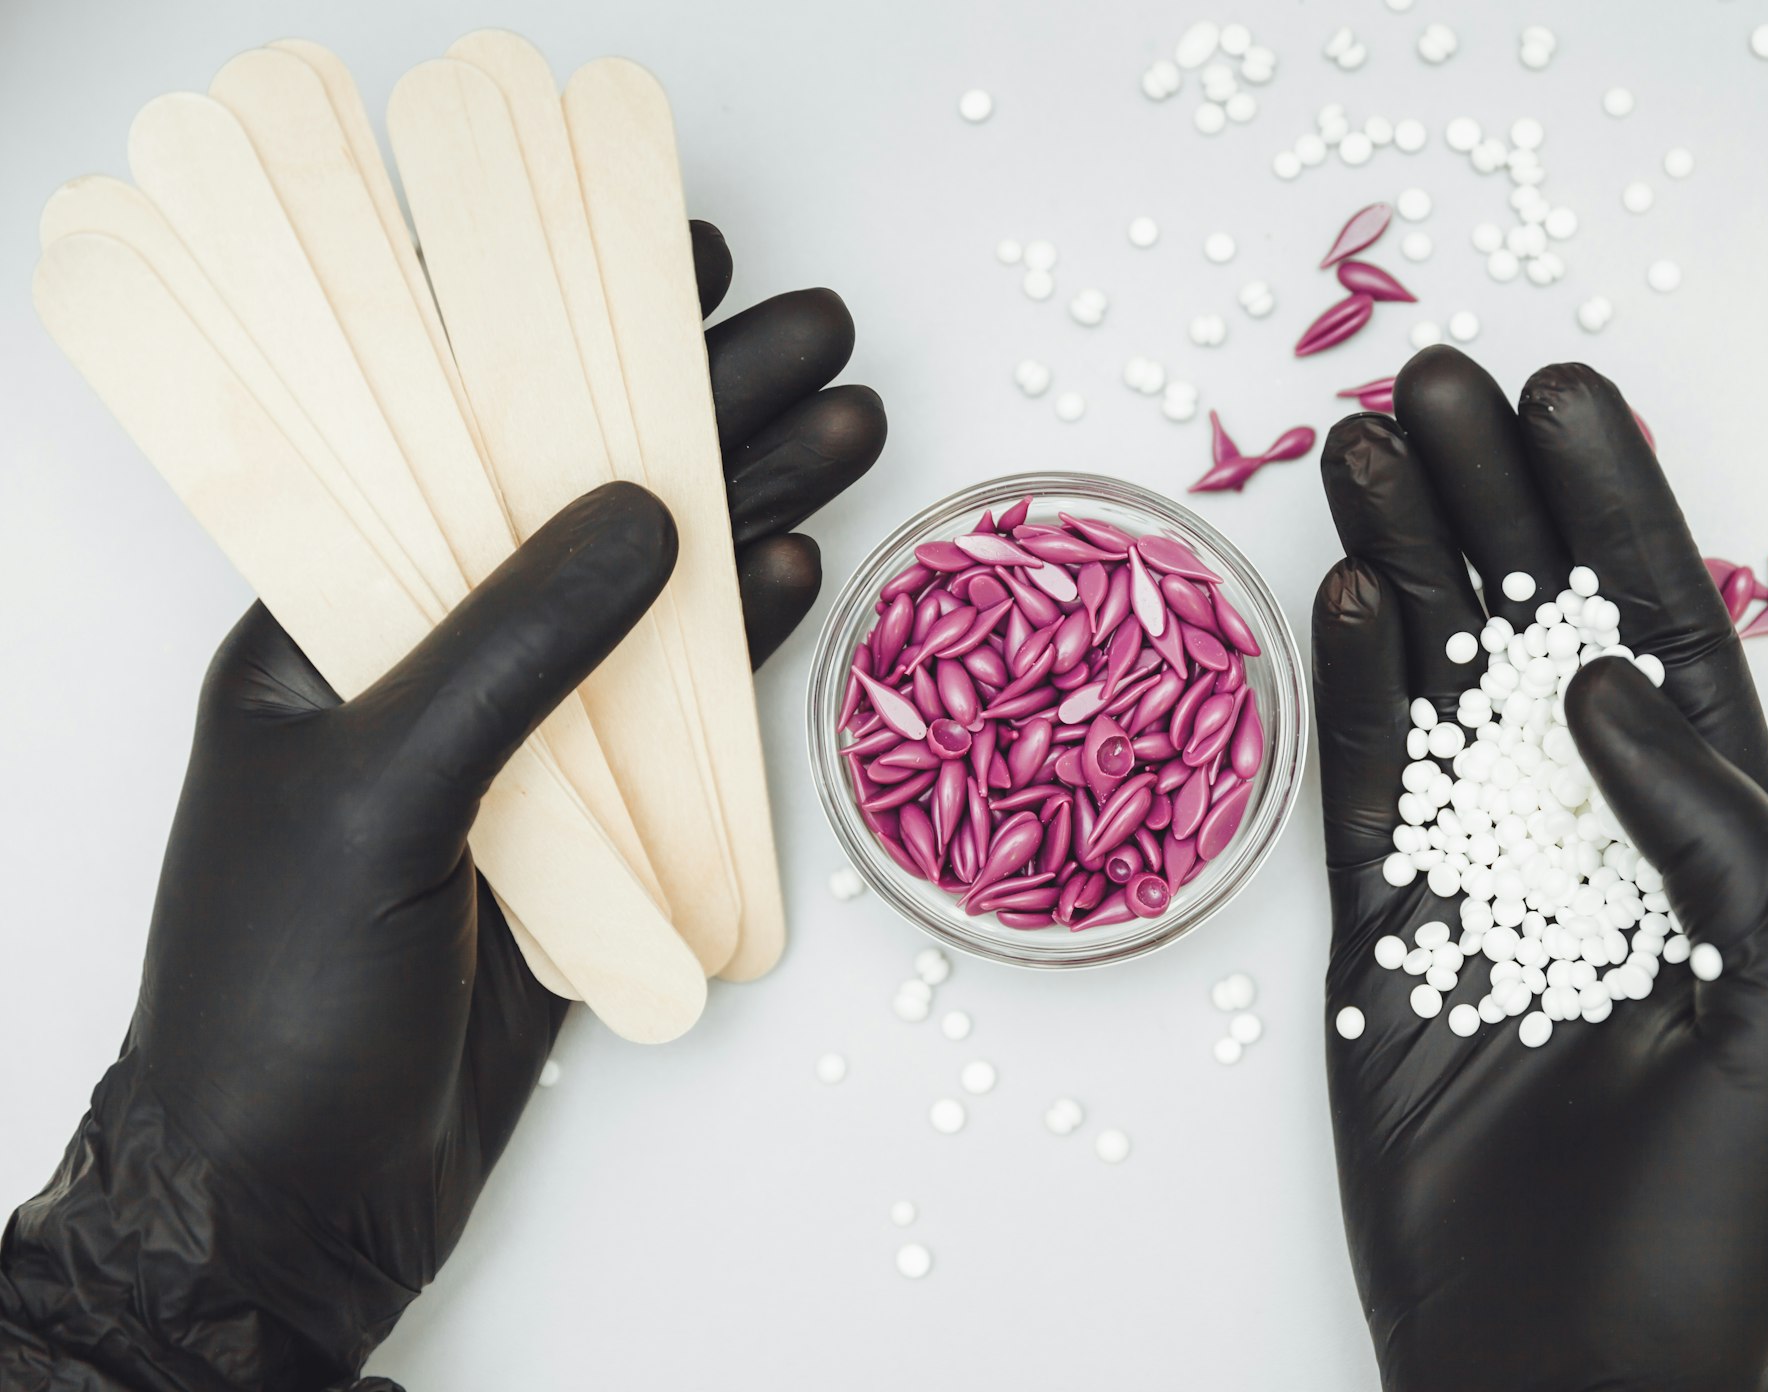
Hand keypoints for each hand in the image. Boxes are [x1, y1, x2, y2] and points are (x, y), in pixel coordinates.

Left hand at [0, 223, 883, 1391]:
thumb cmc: (280, 990)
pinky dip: (739, 640)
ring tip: (853, 426)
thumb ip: (510, 647)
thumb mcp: (375, 792)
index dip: (553, 326)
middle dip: (699, 404)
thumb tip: (640, 512)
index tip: (666, 257)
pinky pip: (674, 701)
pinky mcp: (581, 811)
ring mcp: (514, 727)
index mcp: (331, 609)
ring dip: (749, 506)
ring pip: (649, 587)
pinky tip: (800, 571)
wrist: (297, 1194)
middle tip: (822, 333)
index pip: (449, 424)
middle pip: (580, 490)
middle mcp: (426, 648)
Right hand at [1313, 347, 1767, 1390]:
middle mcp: (1586, 830)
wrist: (1565, 1366)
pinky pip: (1356, 788)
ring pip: (1432, 683)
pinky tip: (1334, 594)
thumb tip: (1595, 681)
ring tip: (1361, 448)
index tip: (1558, 395)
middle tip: (1428, 382)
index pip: (1658, 631)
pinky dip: (1343, 690)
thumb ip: (1708, 831)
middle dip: (1488, 498)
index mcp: (1709, 838)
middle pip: (1531, 625)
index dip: (1613, 507)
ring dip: (1399, 562)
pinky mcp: (1378, 930)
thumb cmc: (1710, 1220)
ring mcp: (1474, 873)